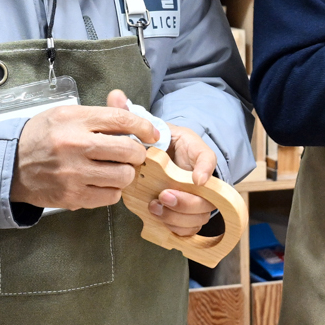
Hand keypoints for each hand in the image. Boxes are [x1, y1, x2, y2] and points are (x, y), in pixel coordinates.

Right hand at [8, 94, 157, 209]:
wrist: (10, 164)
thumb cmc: (41, 137)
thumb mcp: (65, 114)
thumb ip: (98, 112)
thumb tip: (125, 101)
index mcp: (74, 120)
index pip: (121, 119)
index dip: (144, 126)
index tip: (151, 133)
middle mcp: (75, 145)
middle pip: (128, 150)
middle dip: (138, 153)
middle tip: (133, 154)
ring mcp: (74, 173)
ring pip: (123, 176)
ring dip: (126, 173)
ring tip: (116, 169)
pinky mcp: (73, 195)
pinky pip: (110, 196)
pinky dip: (112, 190)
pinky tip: (103, 182)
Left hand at [103, 91, 216, 235]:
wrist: (158, 161)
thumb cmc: (154, 144)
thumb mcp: (146, 127)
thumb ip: (130, 113)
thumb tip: (116, 95)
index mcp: (193, 151)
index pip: (209, 157)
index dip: (206, 168)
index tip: (197, 178)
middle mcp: (201, 176)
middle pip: (209, 195)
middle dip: (187, 201)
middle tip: (164, 196)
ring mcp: (197, 197)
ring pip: (199, 215)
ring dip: (178, 216)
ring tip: (155, 207)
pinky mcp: (187, 214)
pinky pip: (190, 229)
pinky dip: (176, 228)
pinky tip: (158, 218)